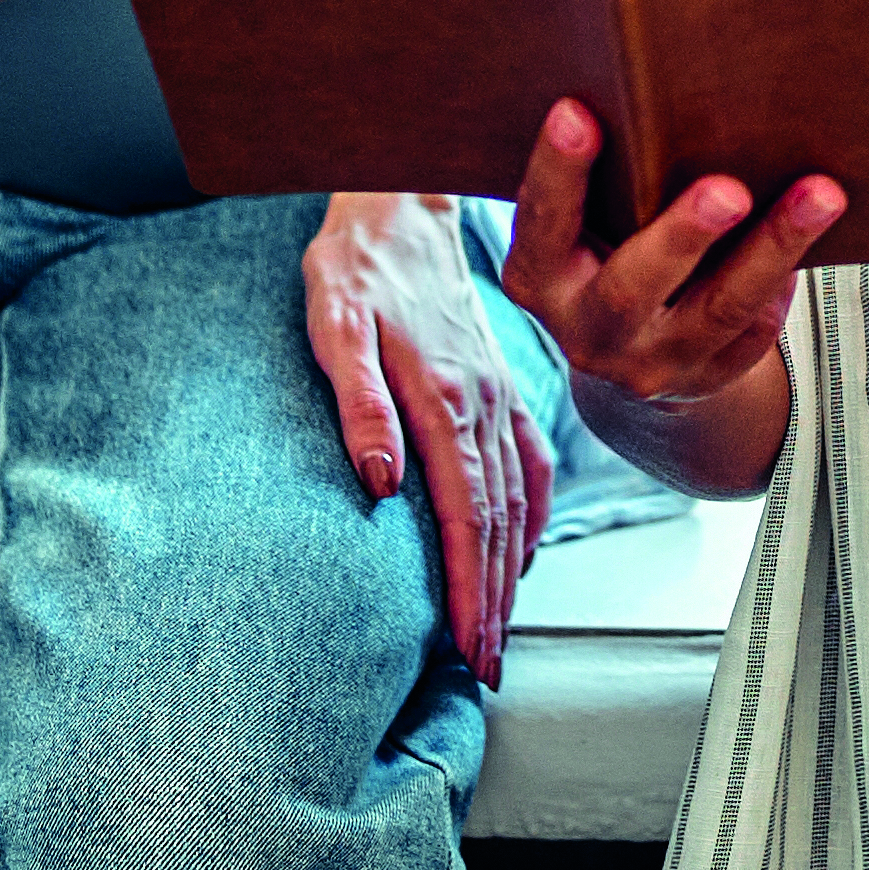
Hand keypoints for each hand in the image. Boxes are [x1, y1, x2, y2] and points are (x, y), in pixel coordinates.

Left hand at [305, 192, 551, 683]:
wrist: (402, 201)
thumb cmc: (356, 263)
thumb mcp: (335, 323)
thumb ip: (358, 404)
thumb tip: (379, 484)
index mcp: (445, 397)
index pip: (465, 515)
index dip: (470, 588)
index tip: (470, 645)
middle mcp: (483, 404)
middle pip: (499, 523)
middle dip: (495, 601)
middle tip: (488, 668)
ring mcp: (499, 395)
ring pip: (517, 501)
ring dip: (513, 570)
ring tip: (503, 630)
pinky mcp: (501, 384)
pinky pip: (530, 463)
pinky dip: (533, 515)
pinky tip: (527, 549)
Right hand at [500, 101, 841, 418]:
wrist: (629, 354)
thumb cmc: (608, 247)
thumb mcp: (584, 226)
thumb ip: (607, 180)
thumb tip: (667, 83)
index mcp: (539, 277)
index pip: (540, 224)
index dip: (557, 171)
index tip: (576, 111)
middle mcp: (586, 330)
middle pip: (631, 288)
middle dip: (681, 236)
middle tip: (729, 190)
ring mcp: (647, 365)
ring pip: (718, 310)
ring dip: (772, 249)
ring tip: (820, 195)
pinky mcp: (706, 381)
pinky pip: (752, 335)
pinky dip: (782, 287)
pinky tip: (813, 239)